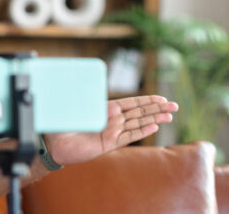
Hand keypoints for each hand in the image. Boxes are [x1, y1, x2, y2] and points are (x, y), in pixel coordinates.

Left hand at [44, 95, 178, 165]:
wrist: (53, 143)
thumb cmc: (61, 123)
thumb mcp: (73, 106)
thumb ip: (86, 98)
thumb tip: (89, 86)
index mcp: (104, 108)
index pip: (131, 102)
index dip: (147, 100)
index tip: (162, 98)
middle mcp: (111, 119)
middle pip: (139, 112)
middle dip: (157, 108)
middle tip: (175, 106)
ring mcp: (111, 132)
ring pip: (137, 124)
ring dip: (154, 119)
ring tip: (170, 116)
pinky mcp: (108, 144)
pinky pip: (128, 137)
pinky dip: (141, 131)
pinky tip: (154, 127)